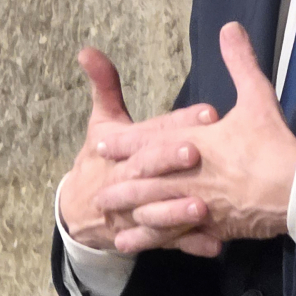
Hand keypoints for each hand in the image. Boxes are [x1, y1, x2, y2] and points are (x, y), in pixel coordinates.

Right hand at [59, 46, 221, 256]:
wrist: (80, 211)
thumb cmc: (100, 159)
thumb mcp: (101, 122)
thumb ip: (104, 85)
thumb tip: (87, 50)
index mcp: (122, 150)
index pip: (151, 133)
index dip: (176, 123)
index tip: (208, 113)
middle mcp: (127, 180)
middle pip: (148, 171)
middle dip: (170, 162)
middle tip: (198, 151)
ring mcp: (136, 211)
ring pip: (155, 212)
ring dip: (177, 211)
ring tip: (204, 207)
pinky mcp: (147, 235)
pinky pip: (168, 242)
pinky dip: (189, 244)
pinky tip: (214, 244)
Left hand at [94, 22, 295, 250]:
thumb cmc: (274, 144)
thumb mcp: (257, 97)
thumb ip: (240, 62)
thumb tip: (229, 28)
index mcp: (196, 144)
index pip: (153, 143)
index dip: (127, 143)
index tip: (103, 142)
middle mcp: (191, 176)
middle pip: (147, 182)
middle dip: (121, 186)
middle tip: (98, 192)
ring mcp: (200, 205)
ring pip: (156, 212)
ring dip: (132, 215)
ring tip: (111, 222)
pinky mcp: (213, 227)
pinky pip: (177, 236)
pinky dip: (156, 241)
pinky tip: (140, 245)